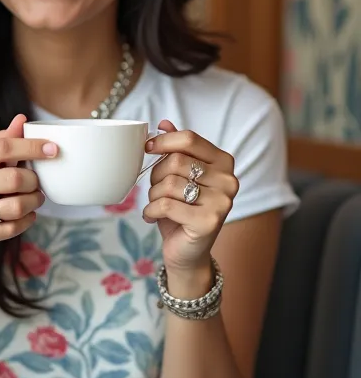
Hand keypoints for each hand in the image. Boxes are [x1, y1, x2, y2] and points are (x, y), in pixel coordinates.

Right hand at [0, 114, 56, 272]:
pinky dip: (26, 220)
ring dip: (33, 202)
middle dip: (34, 180)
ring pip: (14, 206)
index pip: (1, 148)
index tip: (52, 149)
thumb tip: (21, 120)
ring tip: (35, 198)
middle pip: (13, 178)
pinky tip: (27, 215)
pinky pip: (10, 228)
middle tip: (37, 182)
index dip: (31, 147)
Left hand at [143, 120, 238, 277]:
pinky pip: (167, 205)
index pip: (190, 139)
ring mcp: (222, 202)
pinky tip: (152, 216)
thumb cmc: (182, 212)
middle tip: (155, 190)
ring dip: (153, 195)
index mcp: (224, 162)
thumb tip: (163, 123)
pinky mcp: (209, 222)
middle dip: (156, 175)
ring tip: (156, 205)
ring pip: (169, 184)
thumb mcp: (178, 177)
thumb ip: (176, 150)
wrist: (188, 254)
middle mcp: (228, 180)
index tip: (148, 148)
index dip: (164, 141)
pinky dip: (151, 210)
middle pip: (176, 161)